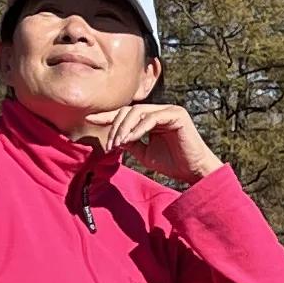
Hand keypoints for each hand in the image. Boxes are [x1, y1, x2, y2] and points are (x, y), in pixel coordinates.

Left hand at [81, 99, 219, 185]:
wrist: (193, 172)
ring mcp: (169, 110)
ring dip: (124, 128)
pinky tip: (131, 139)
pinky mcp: (177, 114)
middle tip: (110, 145)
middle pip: (129, 110)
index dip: (107, 116)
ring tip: (118, 143)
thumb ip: (130, 142)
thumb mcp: (143, 153)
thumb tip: (114, 137)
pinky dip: (139, 128)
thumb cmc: (172, 164)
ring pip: (138, 111)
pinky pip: (152, 118)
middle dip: (115, 126)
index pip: (126, 113)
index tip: (90, 120)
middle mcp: (161, 110)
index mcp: (152, 118)